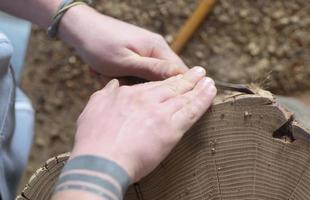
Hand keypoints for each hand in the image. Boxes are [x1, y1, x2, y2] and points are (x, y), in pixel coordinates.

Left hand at [59, 5, 187, 80]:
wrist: (78, 28)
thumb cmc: (99, 44)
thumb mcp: (125, 62)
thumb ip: (153, 70)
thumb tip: (180, 77)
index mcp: (157, 48)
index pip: (180, 73)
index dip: (177, 90)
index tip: (160, 103)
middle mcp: (155, 48)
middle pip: (162, 78)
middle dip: (142, 86)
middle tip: (119, 82)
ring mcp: (144, 52)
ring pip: (146, 78)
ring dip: (127, 82)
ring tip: (107, 75)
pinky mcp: (134, 56)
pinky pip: (135, 73)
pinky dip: (121, 77)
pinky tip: (105, 72)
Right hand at [71, 67, 216, 181]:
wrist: (101, 160)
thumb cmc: (93, 140)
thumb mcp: (93, 108)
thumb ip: (106, 94)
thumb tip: (113, 84)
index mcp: (128, 94)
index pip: (152, 85)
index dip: (166, 82)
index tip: (174, 79)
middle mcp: (147, 99)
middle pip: (171, 86)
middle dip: (187, 79)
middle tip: (199, 72)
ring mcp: (160, 112)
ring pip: (184, 96)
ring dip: (199, 86)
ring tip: (208, 80)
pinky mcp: (172, 128)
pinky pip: (192, 110)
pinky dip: (204, 99)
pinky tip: (211, 92)